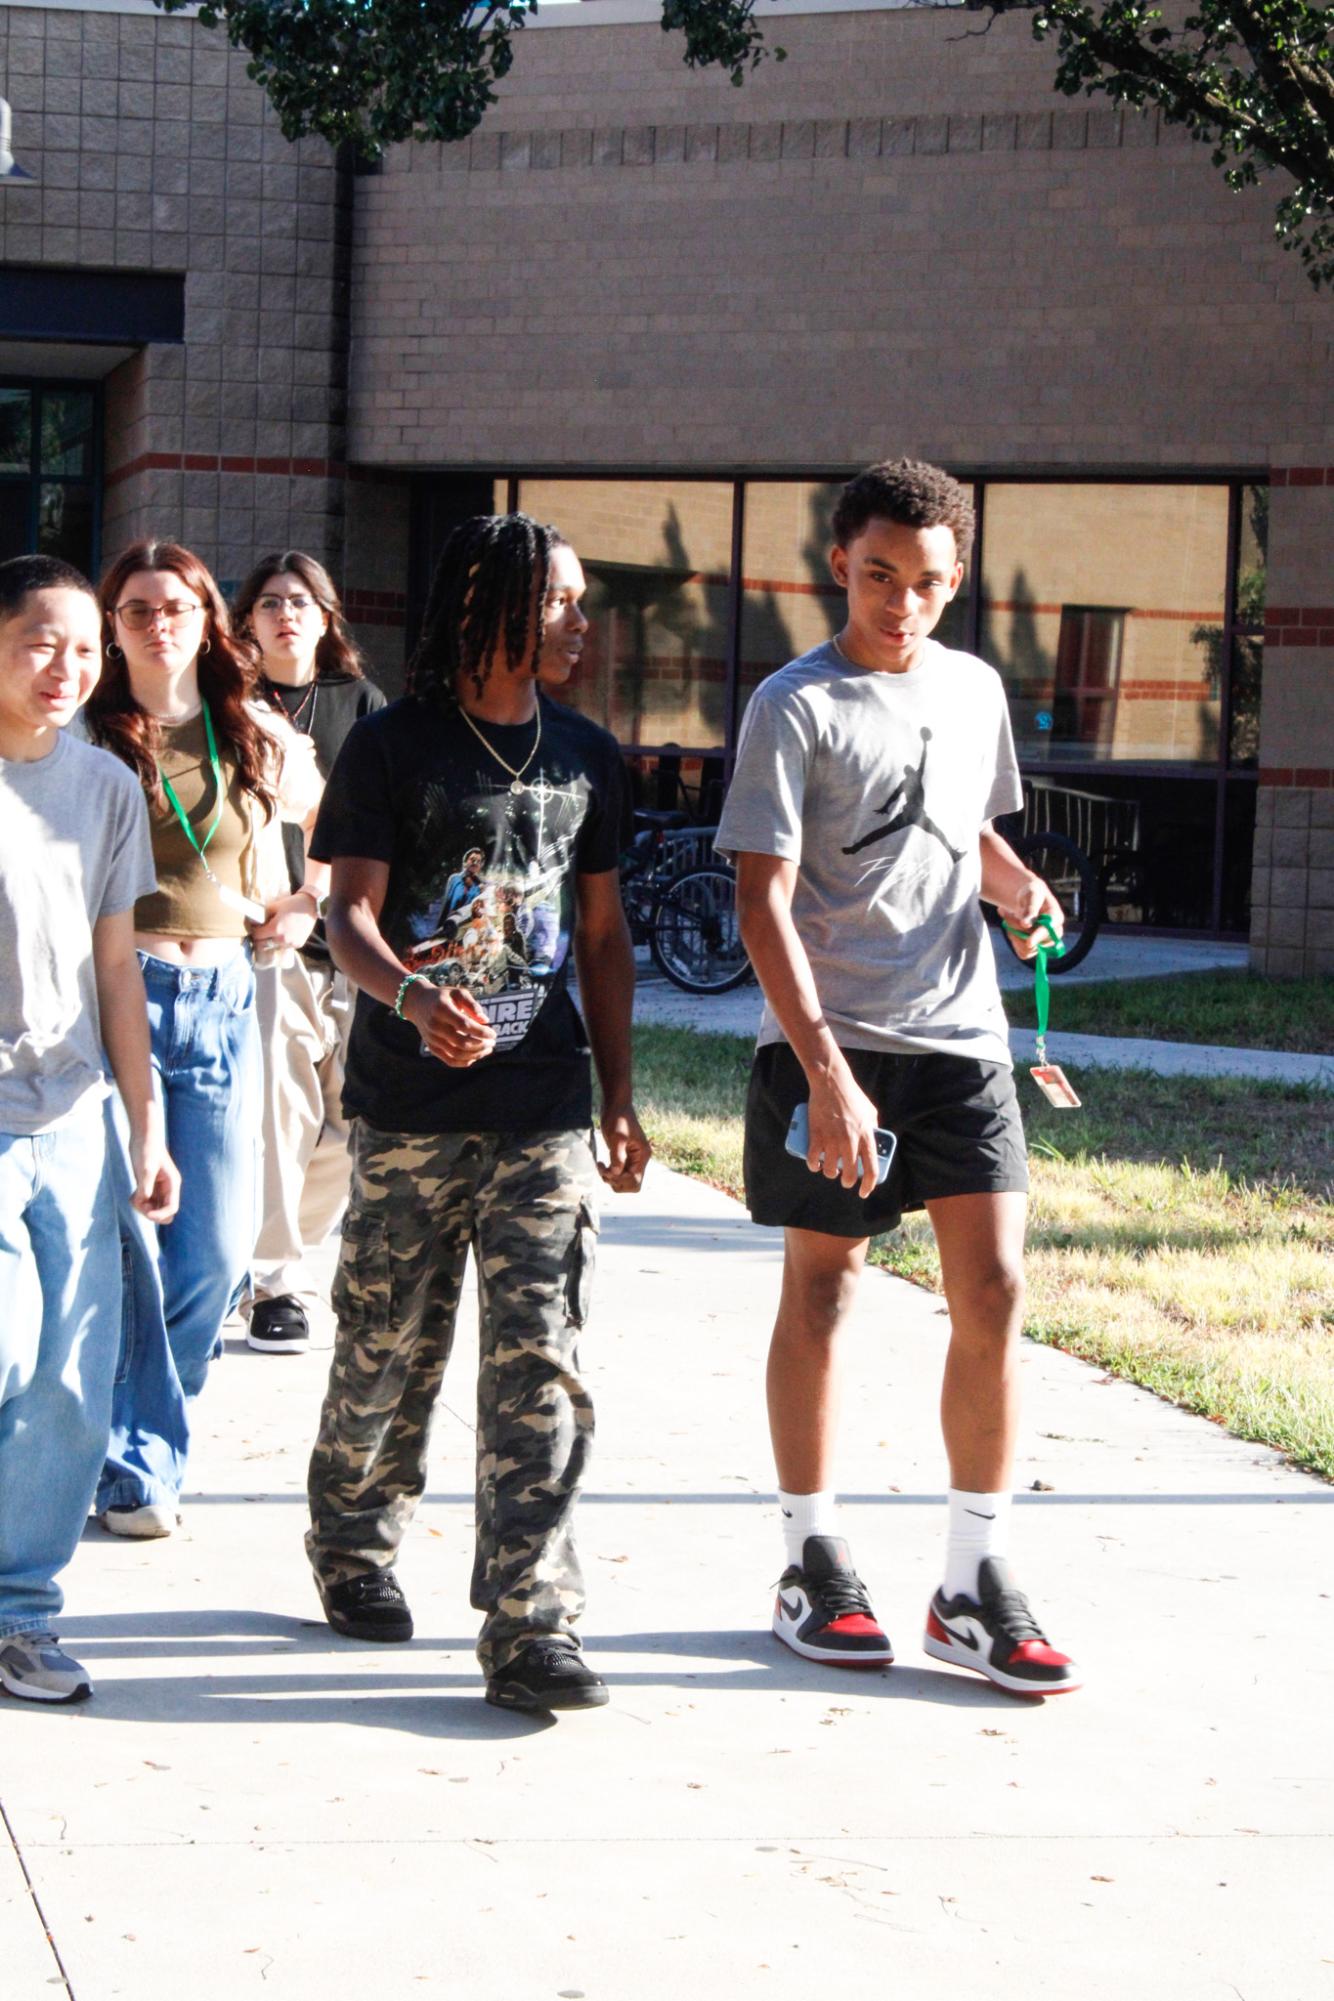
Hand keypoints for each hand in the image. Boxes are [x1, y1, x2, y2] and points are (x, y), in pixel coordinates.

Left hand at [130, 1131, 180, 1224]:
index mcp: (172, 1183)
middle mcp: (168, 1188)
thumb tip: (143, 1202)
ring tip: (134, 1196)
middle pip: (165, 1213)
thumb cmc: (146, 1149)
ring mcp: (159, 1188)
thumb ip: (146, 1188)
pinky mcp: (150, 1186)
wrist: (143, 1135)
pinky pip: (146, 1202)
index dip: (160, 1215)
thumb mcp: (145, 1169)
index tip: (146, 1212)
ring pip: (154, 1209)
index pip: (172, 1208)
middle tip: (139, 1202)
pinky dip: (138, 1202)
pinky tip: (133, 1195)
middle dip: (151, 1213)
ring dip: (143, 1208)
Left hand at [248, 892, 318, 952]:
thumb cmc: (291, 904)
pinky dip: (282, 941)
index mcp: (275, 928)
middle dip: (261, 939)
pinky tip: (286, 932)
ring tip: (276, 931)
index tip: (256, 927)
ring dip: (272, 941)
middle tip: (263, 931)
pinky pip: (285, 946)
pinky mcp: (297, 945)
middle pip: (263, 945)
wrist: (311, 906)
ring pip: (274, 946)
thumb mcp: (274, 906)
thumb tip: (252, 921)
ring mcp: (291, 943)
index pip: (257, 936)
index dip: (254, 931)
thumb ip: (261, 915)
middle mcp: (282, 939)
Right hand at [404, 980, 496, 1067]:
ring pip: (457, 1054)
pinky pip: (450, 1061)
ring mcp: (432, 1038)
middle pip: (462, 1042)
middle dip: (481, 1044)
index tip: (493, 1033)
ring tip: (487, 1049)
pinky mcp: (432, 1047)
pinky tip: (475, 1056)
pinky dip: (465, 1062)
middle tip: (492, 1042)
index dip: (481, 1031)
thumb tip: (485, 1020)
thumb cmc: (443, 997)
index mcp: (442, 1009)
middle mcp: (435, 1025)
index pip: (464, 1025)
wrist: (418, 1003)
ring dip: (476, 1054)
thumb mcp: (458, 993)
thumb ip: (472, 1005)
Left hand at [598, 1107, 651, 1193]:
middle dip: (617, 1182)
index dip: (621, 1180)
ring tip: (602, 1166)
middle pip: (632, 1185)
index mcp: (643, 1155)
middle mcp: (639, 1160)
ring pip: (624, 1181)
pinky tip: (602, 1164)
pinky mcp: (623, 1157)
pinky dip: (609, 1173)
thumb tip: (616, 1173)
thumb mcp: (617, 1137)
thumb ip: (618, 1156)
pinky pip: (618, 1174)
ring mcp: (632, 1159)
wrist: (615, 1106)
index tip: (609, 1169)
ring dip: (611, 1179)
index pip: (635, 1180)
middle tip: (605, 1170)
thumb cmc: (618, 1118)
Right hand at [806, 1067, 880, 1198]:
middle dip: (848, 1182)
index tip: (864, 1191)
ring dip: (830, 1173)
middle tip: (846, 1181)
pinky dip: (814, 1165)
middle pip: (850, 1174)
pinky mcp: (816, 1135)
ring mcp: (832, 1140)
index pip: (871, 1169)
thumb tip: (874, 1143)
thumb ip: (873, 1129)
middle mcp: (850, 1141)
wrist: (831, 1083)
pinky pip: (813, 1159)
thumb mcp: (871, 1112)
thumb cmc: (853, 1096)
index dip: (869, 1185)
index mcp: (866, 1136)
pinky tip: (815, 1165)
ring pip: (830, 1169)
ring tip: (831, 1171)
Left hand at [997, 882, 1063, 961]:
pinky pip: (1022, 953)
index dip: (1039, 936)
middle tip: (1002, 910)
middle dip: (1015, 926)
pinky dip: (1014, 939)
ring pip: (1026, 948)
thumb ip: (1030, 908)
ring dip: (1012, 933)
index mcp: (1056, 917)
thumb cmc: (1031, 893)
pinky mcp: (1036, 949)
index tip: (1029, 943)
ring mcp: (1046, 943)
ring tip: (1008, 916)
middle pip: (1034, 939)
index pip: (1049, 929)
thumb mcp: (1031, 895)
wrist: (1028, 900)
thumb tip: (1026, 925)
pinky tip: (1012, 927)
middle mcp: (1054, 933)